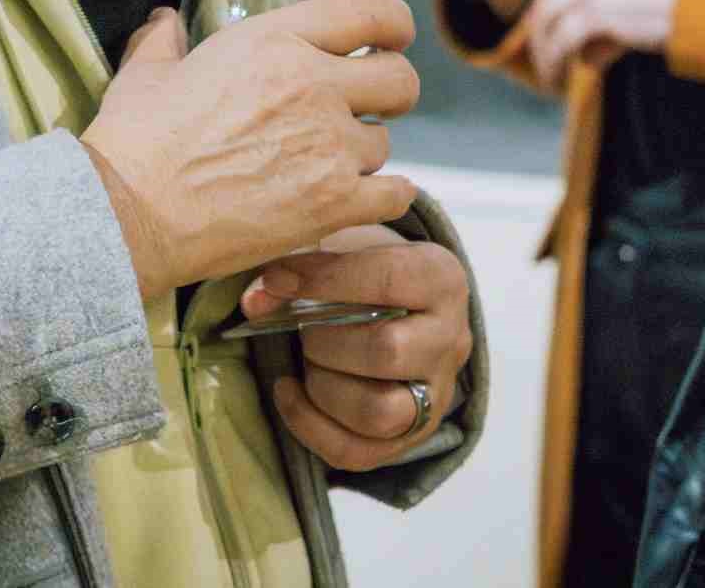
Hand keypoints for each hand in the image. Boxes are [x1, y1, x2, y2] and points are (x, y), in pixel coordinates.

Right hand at [79, 0, 420, 301]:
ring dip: (364, 153)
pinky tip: (356, 201)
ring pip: (387, 141)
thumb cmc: (134, 142)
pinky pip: (395, 194)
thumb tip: (164, 20)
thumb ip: (165, 39)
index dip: (393, 26)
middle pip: (400, 78)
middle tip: (366, 107)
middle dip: (390, 92)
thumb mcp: (146, 71)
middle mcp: (312, 84)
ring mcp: (328, 145)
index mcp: (275, 40)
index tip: (391, 40)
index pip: (373, 13)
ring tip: (324, 166)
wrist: (128, 215)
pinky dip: (382, 198)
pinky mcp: (334, 203)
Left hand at [251, 228, 473, 468]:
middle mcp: (450, 341)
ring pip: (378, 412)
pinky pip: (356, 452)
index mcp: (442, 281)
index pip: (388, 279)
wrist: (408, 314)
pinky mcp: (409, 438)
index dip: (325, 279)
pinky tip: (289, 391)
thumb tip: (255, 298)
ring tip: (308, 361)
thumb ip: (303, 264)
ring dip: (323, 386)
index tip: (276, 278)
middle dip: (324, 341)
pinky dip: (309, 425)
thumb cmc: (372, 278)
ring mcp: (435, 396)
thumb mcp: (352, 252)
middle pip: (386, 352)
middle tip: (302, 328)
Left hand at [524, 0, 679, 85]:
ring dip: (545, 51)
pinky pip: (565, 39)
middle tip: (542, 60)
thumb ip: (609, 16)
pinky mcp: (601, 11)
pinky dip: (556, 62)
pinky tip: (560, 81)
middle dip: (541, 30)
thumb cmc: (687, 5)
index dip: (552, 10)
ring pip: (550, 17)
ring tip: (549, 78)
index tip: (549, 36)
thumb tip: (583, 56)